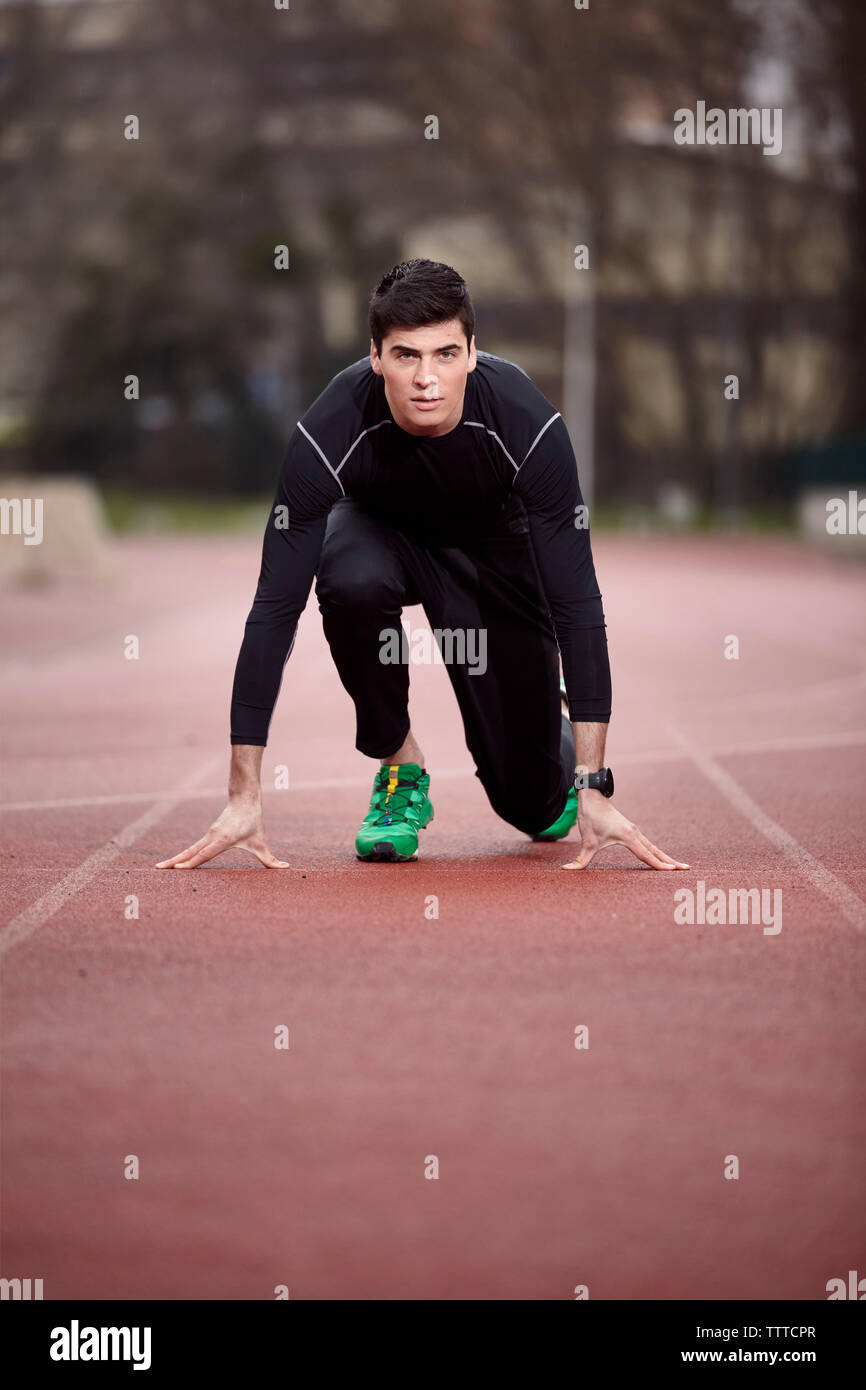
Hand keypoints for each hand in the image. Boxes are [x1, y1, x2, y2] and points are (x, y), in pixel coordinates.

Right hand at [155, 797, 289, 869]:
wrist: (244, 800)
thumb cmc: (252, 822)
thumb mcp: (261, 843)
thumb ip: (271, 859)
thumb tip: (286, 868)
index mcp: (221, 840)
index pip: (204, 854)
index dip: (191, 862)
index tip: (177, 869)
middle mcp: (211, 838)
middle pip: (189, 852)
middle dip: (174, 862)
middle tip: (158, 870)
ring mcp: (207, 836)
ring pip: (189, 850)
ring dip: (174, 859)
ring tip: (160, 868)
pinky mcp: (207, 836)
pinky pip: (193, 848)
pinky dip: (182, 855)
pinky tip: (175, 863)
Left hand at [562, 790, 689, 870]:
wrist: (592, 795)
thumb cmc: (591, 816)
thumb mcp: (585, 840)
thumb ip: (580, 859)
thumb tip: (566, 871)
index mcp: (628, 837)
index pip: (647, 855)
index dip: (659, 865)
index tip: (672, 871)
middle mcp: (635, 833)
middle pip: (656, 851)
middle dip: (670, 861)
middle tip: (686, 869)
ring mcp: (634, 831)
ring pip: (653, 847)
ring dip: (665, 857)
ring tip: (677, 866)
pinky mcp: (630, 830)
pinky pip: (647, 844)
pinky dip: (655, 851)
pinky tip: (659, 857)